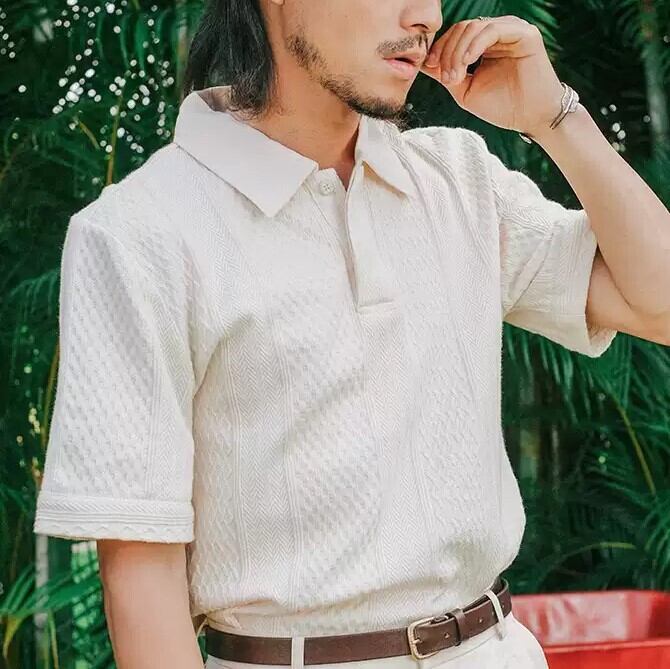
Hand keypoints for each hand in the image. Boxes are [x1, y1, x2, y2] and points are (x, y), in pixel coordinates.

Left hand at [420, 15, 564, 137]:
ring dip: (458, 51)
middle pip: (461, 29)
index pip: (455, 35)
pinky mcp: (524, 34)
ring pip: (473, 27)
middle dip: (447, 53)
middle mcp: (498, 33)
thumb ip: (446, 75)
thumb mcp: (465, 91)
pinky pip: (493, 29)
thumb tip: (423, 64)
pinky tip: (468, 62)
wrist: (530, 118)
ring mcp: (511, 31)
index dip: (439, 49)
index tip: (429, 68)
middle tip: (446, 78)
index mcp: (484, 45)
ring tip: (456, 75)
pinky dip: (475, 44)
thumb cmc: (502, 107)